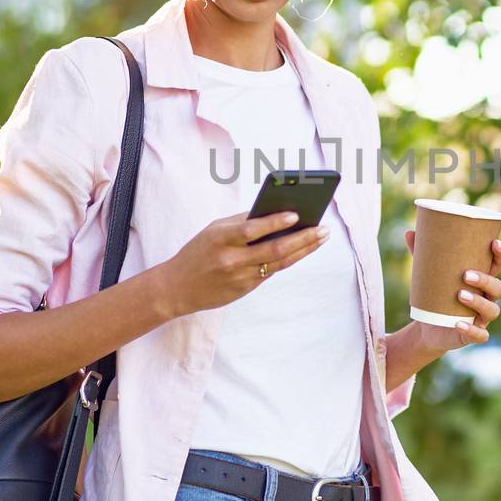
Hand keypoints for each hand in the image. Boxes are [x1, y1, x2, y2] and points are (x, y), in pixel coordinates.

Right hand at [157, 210, 327, 316]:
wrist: (177, 287)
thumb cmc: (199, 251)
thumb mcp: (214, 230)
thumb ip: (241, 222)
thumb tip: (275, 211)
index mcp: (221, 238)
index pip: (252, 229)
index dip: (275, 222)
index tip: (296, 214)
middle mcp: (232, 259)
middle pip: (274, 249)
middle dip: (302, 238)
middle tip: (323, 228)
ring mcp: (240, 277)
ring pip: (279, 263)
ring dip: (304, 249)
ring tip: (321, 237)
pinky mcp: (245, 289)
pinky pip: (272, 272)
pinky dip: (290, 259)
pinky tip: (304, 249)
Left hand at [403, 230, 500, 352]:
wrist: (428, 326)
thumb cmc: (435, 293)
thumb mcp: (428, 273)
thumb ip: (421, 254)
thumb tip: (409, 232)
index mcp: (482, 279)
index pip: (498, 265)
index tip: (494, 243)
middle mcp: (487, 298)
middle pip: (497, 287)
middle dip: (485, 280)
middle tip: (465, 274)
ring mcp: (482, 318)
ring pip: (491, 310)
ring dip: (479, 302)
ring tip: (459, 294)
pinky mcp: (474, 335)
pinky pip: (480, 335)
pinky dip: (471, 330)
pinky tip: (458, 324)